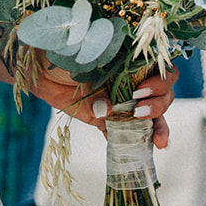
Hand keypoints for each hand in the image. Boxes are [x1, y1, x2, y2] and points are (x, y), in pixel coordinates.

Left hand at [29, 61, 180, 148]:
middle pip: (163, 94)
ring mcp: (122, 102)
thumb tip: (106, 111)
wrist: (42, 67)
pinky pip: (123, 133)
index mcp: (136, 63)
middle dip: (159, 105)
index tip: (142, 90)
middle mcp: (134, 82)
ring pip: (151, 115)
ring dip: (157, 128)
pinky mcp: (105, 118)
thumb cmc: (69, 53)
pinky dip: (131, 144)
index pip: (163, 71)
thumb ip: (101, 80)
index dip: (161, 81)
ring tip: (156, 141)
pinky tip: (139, 153)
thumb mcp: (90, 59)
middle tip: (140, 111)